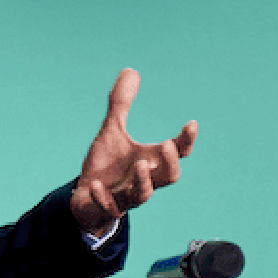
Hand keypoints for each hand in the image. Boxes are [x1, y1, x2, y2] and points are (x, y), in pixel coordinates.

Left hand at [70, 69, 196, 235]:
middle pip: (169, 177)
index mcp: (149, 161)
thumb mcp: (112, 131)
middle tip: (167, 145)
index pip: (176, 152)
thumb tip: (130, 70)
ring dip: (142, 181)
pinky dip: (103, 197)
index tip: (191, 123)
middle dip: (171, 163)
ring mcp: (126, 196)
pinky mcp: (107, 207)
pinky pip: (109, 207)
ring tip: (137, 164)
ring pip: (143, 196)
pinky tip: (94, 185)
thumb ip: (121, 104)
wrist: (87, 198)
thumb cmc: (107, 165)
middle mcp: (143, 179)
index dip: (186, 140)